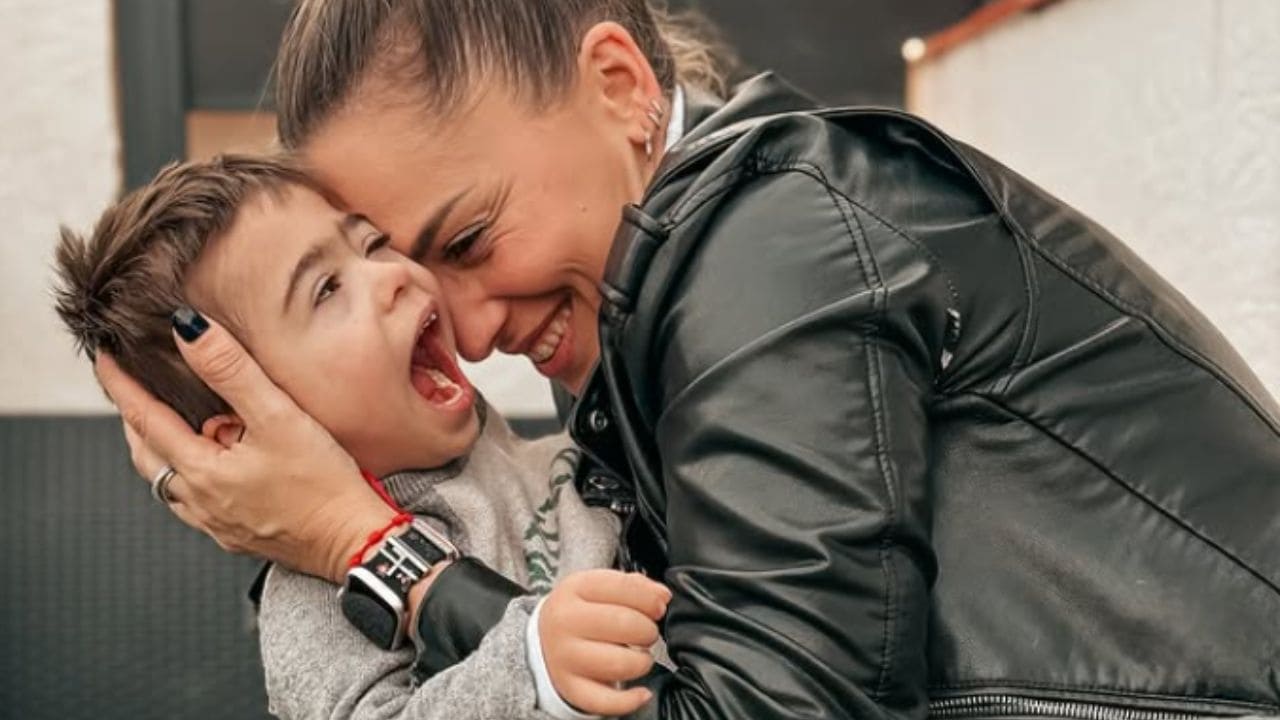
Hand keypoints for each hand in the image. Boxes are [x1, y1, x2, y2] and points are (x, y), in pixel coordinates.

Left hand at [96, 309, 393, 582]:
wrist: (354, 541)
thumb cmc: (323, 484)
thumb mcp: (278, 417)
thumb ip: (231, 371)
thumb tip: (188, 330)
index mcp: (201, 471)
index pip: (145, 419)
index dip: (122, 386)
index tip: (104, 359)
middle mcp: (199, 501)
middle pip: (147, 456)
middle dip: (136, 420)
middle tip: (134, 390)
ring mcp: (217, 523)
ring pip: (170, 483)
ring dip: (163, 450)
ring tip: (176, 424)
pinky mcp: (239, 535)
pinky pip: (197, 504)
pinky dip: (191, 478)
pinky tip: (216, 468)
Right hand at [539, 569, 670, 715]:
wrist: (545, 640)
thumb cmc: (582, 612)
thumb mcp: (599, 588)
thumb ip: (633, 585)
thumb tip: (662, 596)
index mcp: (574, 589)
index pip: (622, 587)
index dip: (649, 598)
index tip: (659, 607)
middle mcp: (565, 621)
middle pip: (624, 624)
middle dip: (647, 630)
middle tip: (646, 633)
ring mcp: (565, 657)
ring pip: (620, 664)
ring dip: (642, 661)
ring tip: (640, 656)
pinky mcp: (570, 688)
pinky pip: (606, 701)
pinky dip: (631, 700)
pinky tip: (642, 692)